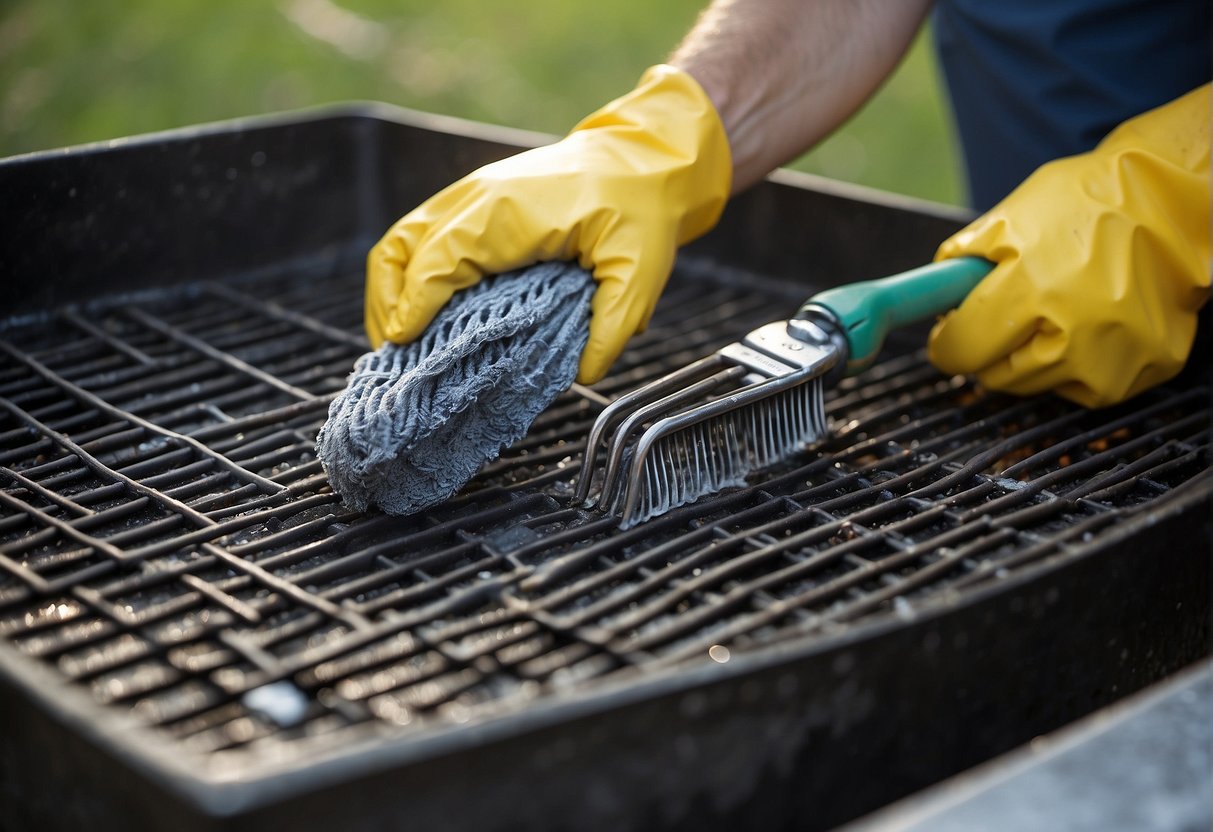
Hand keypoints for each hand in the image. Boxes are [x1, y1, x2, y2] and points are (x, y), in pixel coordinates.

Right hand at [365, 65, 731, 383]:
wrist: (644, 157)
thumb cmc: (639, 207)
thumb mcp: (641, 270)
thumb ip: (611, 325)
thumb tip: (580, 373)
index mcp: (506, 212)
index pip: (437, 263)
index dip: (414, 309)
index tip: (405, 348)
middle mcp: (476, 198)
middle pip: (401, 250)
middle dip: (388, 307)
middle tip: (399, 357)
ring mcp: (470, 196)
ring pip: (402, 241)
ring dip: (391, 292)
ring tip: (402, 343)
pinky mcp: (475, 203)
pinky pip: (422, 238)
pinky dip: (409, 277)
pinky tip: (424, 314)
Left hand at [929, 84, 1210, 407]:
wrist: (1174, 206)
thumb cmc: (1092, 202)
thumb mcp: (1009, 217)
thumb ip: (960, 260)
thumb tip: (933, 292)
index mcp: (1030, 292)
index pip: (961, 349)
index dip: (946, 342)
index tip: (948, 334)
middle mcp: (1071, 335)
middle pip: (993, 376)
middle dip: (987, 349)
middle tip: (1005, 315)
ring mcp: (1109, 360)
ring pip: (1035, 385)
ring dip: (1031, 358)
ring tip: (1056, 309)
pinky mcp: (1139, 373)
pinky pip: (1081, 388)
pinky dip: (1075, 365)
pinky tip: (1089, 325)